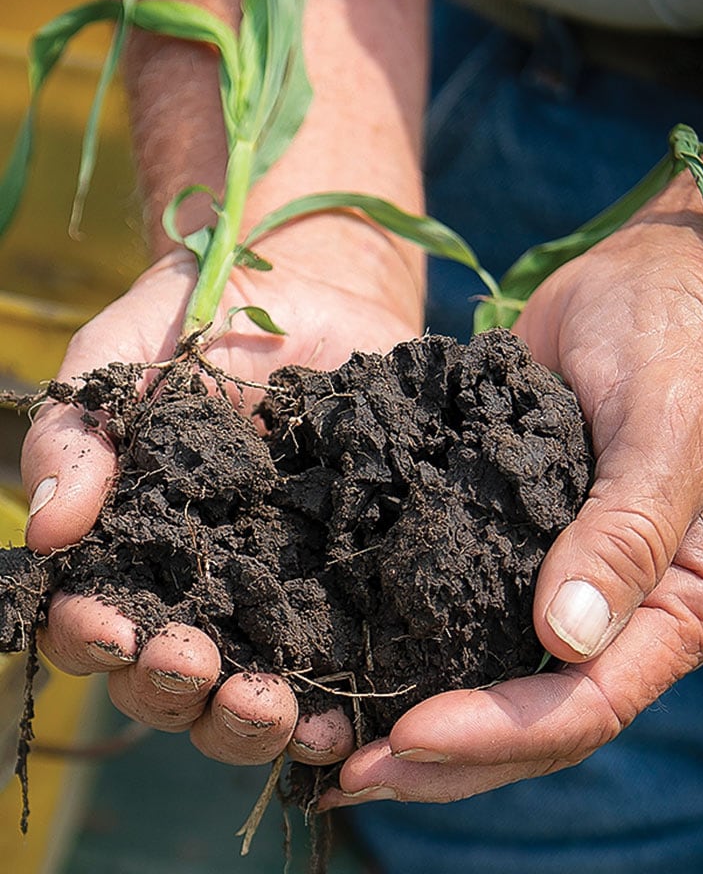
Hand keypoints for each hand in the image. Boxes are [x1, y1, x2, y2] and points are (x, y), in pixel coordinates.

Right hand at [22, 236, 418, 766]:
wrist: (319, 291)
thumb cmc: (204, 315)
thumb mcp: (127, 351)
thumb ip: (78, 428)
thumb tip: (47, 528)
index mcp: (130, 540)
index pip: (92, 617)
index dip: (90, 636)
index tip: (114, 628)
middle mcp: (195, 583)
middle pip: (162, 676)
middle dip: (171, 686)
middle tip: (197, 666)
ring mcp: (271, 592)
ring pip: (240, 694)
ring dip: (242, 721)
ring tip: (269, 707)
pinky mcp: (341, 588)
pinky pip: (330, 670)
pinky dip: (328, 713)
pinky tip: (340, 724)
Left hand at [320, 134, 702, 805]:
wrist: (658, 270)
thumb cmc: (682, 330)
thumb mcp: (671, 420)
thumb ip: (631, 528)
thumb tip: (567, 639)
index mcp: (687, 596)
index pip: (590, 701)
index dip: (498, 733)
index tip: (405, 740)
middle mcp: (631, 604)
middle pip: (539, 714)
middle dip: (447, 755)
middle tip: (347, 773)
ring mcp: (577, 571)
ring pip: (500, 671)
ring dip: (425, 710)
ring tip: (338, 738)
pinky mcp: (528, 532)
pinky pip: (474, 604)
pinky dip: (421, 636)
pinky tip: (357, 647)